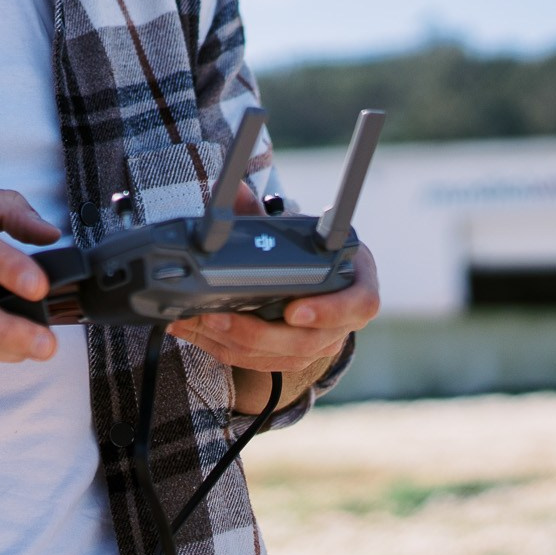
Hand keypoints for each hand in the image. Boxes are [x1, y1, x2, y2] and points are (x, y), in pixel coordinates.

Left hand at [167, 180, 379, 411]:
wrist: (321, 281)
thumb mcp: (300, 233)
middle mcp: (343, 324)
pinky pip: (259, 363)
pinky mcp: (291, 360)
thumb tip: (236, 191)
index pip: (359, 304)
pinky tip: (196, 331)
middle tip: (220, 317)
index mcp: (358, 286)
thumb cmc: (312, 253)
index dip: (328, 311)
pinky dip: (225, 348)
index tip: (292, 311)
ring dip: (233, 342)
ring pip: (278, 358)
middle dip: (256, 332)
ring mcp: (319, 347)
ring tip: (198, 321)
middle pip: (306, 342)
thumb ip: (265, 215)